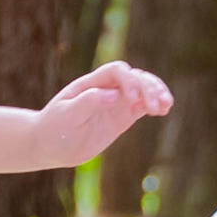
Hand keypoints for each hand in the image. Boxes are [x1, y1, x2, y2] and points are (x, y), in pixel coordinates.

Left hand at [32, 61, 174, 166]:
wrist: (50, 145)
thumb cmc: (53, 128)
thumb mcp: (66, 115)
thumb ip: (89, 102)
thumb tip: (115, 95)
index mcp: (91, 83)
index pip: (117, 71)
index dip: (129, 80)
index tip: (133, 97)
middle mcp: (107, 88)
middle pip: (135, 77)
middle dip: (148, 87)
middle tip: (156, 105)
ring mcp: (116, 102)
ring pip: (143, 89)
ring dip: (157, 93)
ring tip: (166, 106)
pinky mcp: (122, 116)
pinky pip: (143, 106)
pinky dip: (156, 105)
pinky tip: (164, 110)